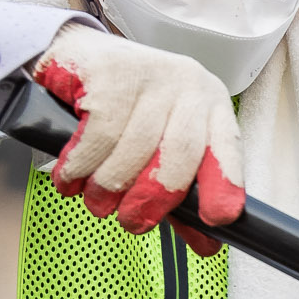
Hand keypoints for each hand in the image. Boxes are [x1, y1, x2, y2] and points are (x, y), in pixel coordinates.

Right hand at [32, 24, 244, 250]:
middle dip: (152, 198)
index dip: (224, 185)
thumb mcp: (160, 145)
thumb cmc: (127, 106)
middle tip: (131, 221)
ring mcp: (150, 75)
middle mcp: (187, 85)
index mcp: (210, 105)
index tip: (218, 218)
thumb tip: (207, 244)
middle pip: (178, 154)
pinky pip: (98, 136)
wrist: (79, 54)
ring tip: (96, 200)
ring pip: (133, 149)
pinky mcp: (111, 73)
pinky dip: (81, 166)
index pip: (225, 148)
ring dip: (108, 187)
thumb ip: (183, 195)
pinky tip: (72, 176)